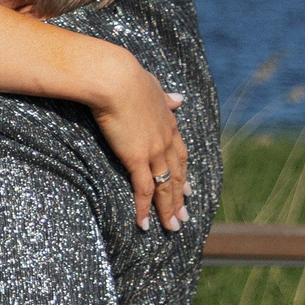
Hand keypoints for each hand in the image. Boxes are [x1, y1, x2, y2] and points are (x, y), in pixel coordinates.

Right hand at [89, 54, 189, 231]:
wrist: (114, 78)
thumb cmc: (125, 76)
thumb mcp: (151, 85)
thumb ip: (164, 96)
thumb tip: (179, 99)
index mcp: (168, 123)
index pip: (180, 154)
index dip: (184, 173)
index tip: (189, 189)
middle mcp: (166, 140)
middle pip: (177, 175)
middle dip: (181, 198)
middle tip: (184, 217)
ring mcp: (153, 150)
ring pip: (166, 186)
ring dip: (169, 209)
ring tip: (172, 228)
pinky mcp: (136, 158)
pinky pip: (144, 189)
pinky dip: (145, 209)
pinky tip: (144, 224)